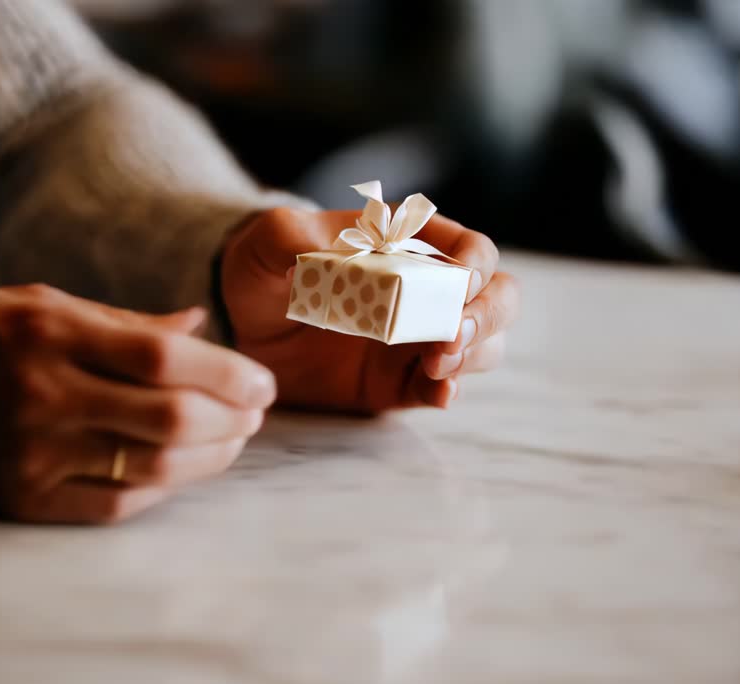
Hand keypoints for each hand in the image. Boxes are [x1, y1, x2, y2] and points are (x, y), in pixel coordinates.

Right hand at [0, 285, 275, 523]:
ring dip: (208, 459)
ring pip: (150, 468)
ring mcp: (30, 453)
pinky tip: (181, 471)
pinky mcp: (18, 499)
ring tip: (232, 441)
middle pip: (169, 420)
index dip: (228, 373)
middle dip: (231, 419)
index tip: (262, 381)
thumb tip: (200, 328)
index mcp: (50, 331)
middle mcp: (43, 393)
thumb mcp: (39, 302)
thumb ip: (124, 321)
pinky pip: (112, 504)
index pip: (165, 357)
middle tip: (257, 412)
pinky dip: (160, 489)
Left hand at [221, 208, 517, 412]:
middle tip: (454, 333)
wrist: (241, 324)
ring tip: (437, 364)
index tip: (460, 281)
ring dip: (473, 354)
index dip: (478, 265)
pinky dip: (447, 392)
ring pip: (483, 346)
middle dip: (488, 316)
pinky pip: (441, 389)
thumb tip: (318, 253)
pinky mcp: (399, 383)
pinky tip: (438, 393)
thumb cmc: (263, 267)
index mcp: (410, 246)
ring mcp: (418, 340)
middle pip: (498, 298)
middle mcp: (427, 292)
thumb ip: (290, 235)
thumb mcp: (268, 240)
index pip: (472, 249)